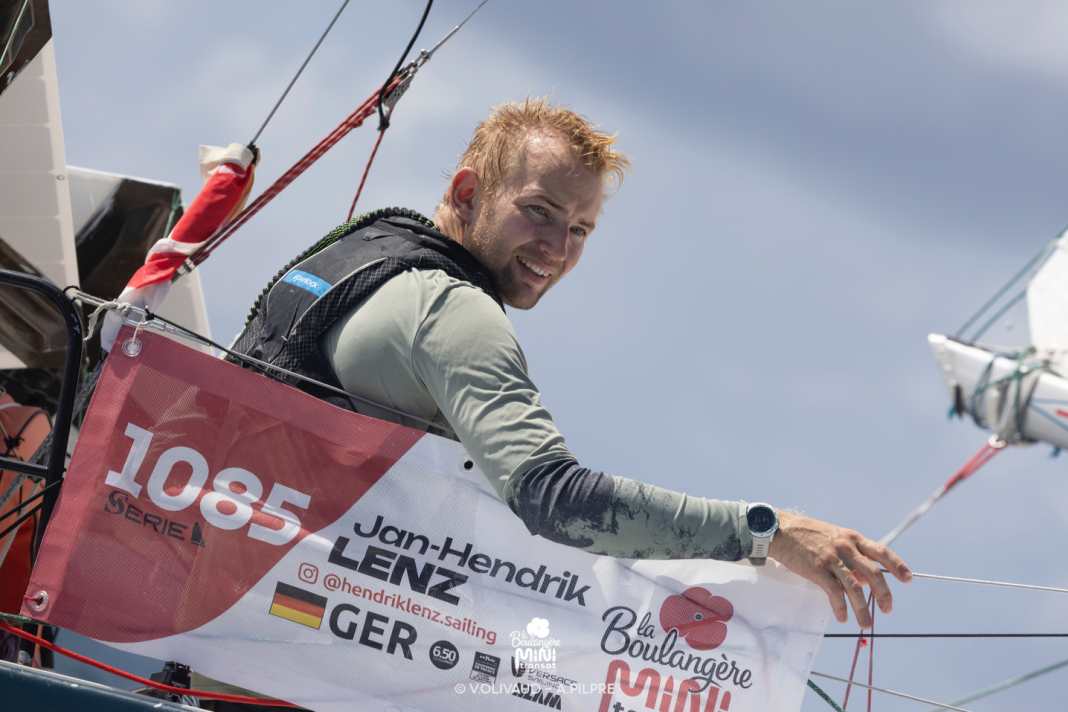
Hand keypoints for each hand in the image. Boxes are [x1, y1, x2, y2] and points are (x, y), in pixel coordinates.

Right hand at [767, 510, 910, 627]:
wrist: (781, 531)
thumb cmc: (807, 534)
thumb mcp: (834, 537)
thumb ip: (851, 555)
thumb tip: (863, 580)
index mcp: (852, 538)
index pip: (881, 551)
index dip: (897, 565)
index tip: (908, 578)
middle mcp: (845, 547)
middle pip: (873, 573)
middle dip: (883, 593)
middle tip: (887, 608)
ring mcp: (831, 558)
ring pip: (855, 587)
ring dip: (863, 608)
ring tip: (866, 624)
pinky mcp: (817, 570)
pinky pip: (834, 592)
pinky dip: (840, 607)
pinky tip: (842, 617)